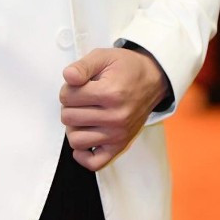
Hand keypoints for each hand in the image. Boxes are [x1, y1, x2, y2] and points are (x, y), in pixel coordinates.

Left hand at [60, 46, 167, 171]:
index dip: (67, 88)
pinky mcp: (120, 146)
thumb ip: (83, 66)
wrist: (152, 79)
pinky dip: (83, 154)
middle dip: (69, 105)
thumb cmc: (126, 68)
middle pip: (68, 117)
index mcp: (110, 93)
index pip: (67, 96)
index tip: (78, 85)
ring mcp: (118, 135)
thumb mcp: (104, 57)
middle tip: (82, 98)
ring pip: (75, 139)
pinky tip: (84, 137)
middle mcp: (115, 117)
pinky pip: (94, 162)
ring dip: (74, 126)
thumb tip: (68, 77)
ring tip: (84, 114)